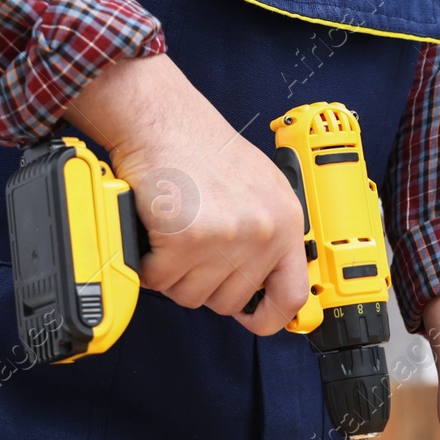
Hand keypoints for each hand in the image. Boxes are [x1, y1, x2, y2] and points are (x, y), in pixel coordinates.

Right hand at [64, 55, 308, 334]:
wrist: (162, 119)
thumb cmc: (200, 148)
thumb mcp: (257, 188)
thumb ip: (265, 233)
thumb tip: (262, 280)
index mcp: (285, 221)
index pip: (292, 295)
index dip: (270, 317)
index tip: (254, 319)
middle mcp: (263, 232)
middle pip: (228, 301)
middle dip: (200, 282)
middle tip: (190, 245)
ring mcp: (228, 237)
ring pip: (190, 295)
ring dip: (172, 272)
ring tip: (173, 230)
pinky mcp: (189, 238)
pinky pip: (160, 280)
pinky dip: (148, 263)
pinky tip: (154, 230)